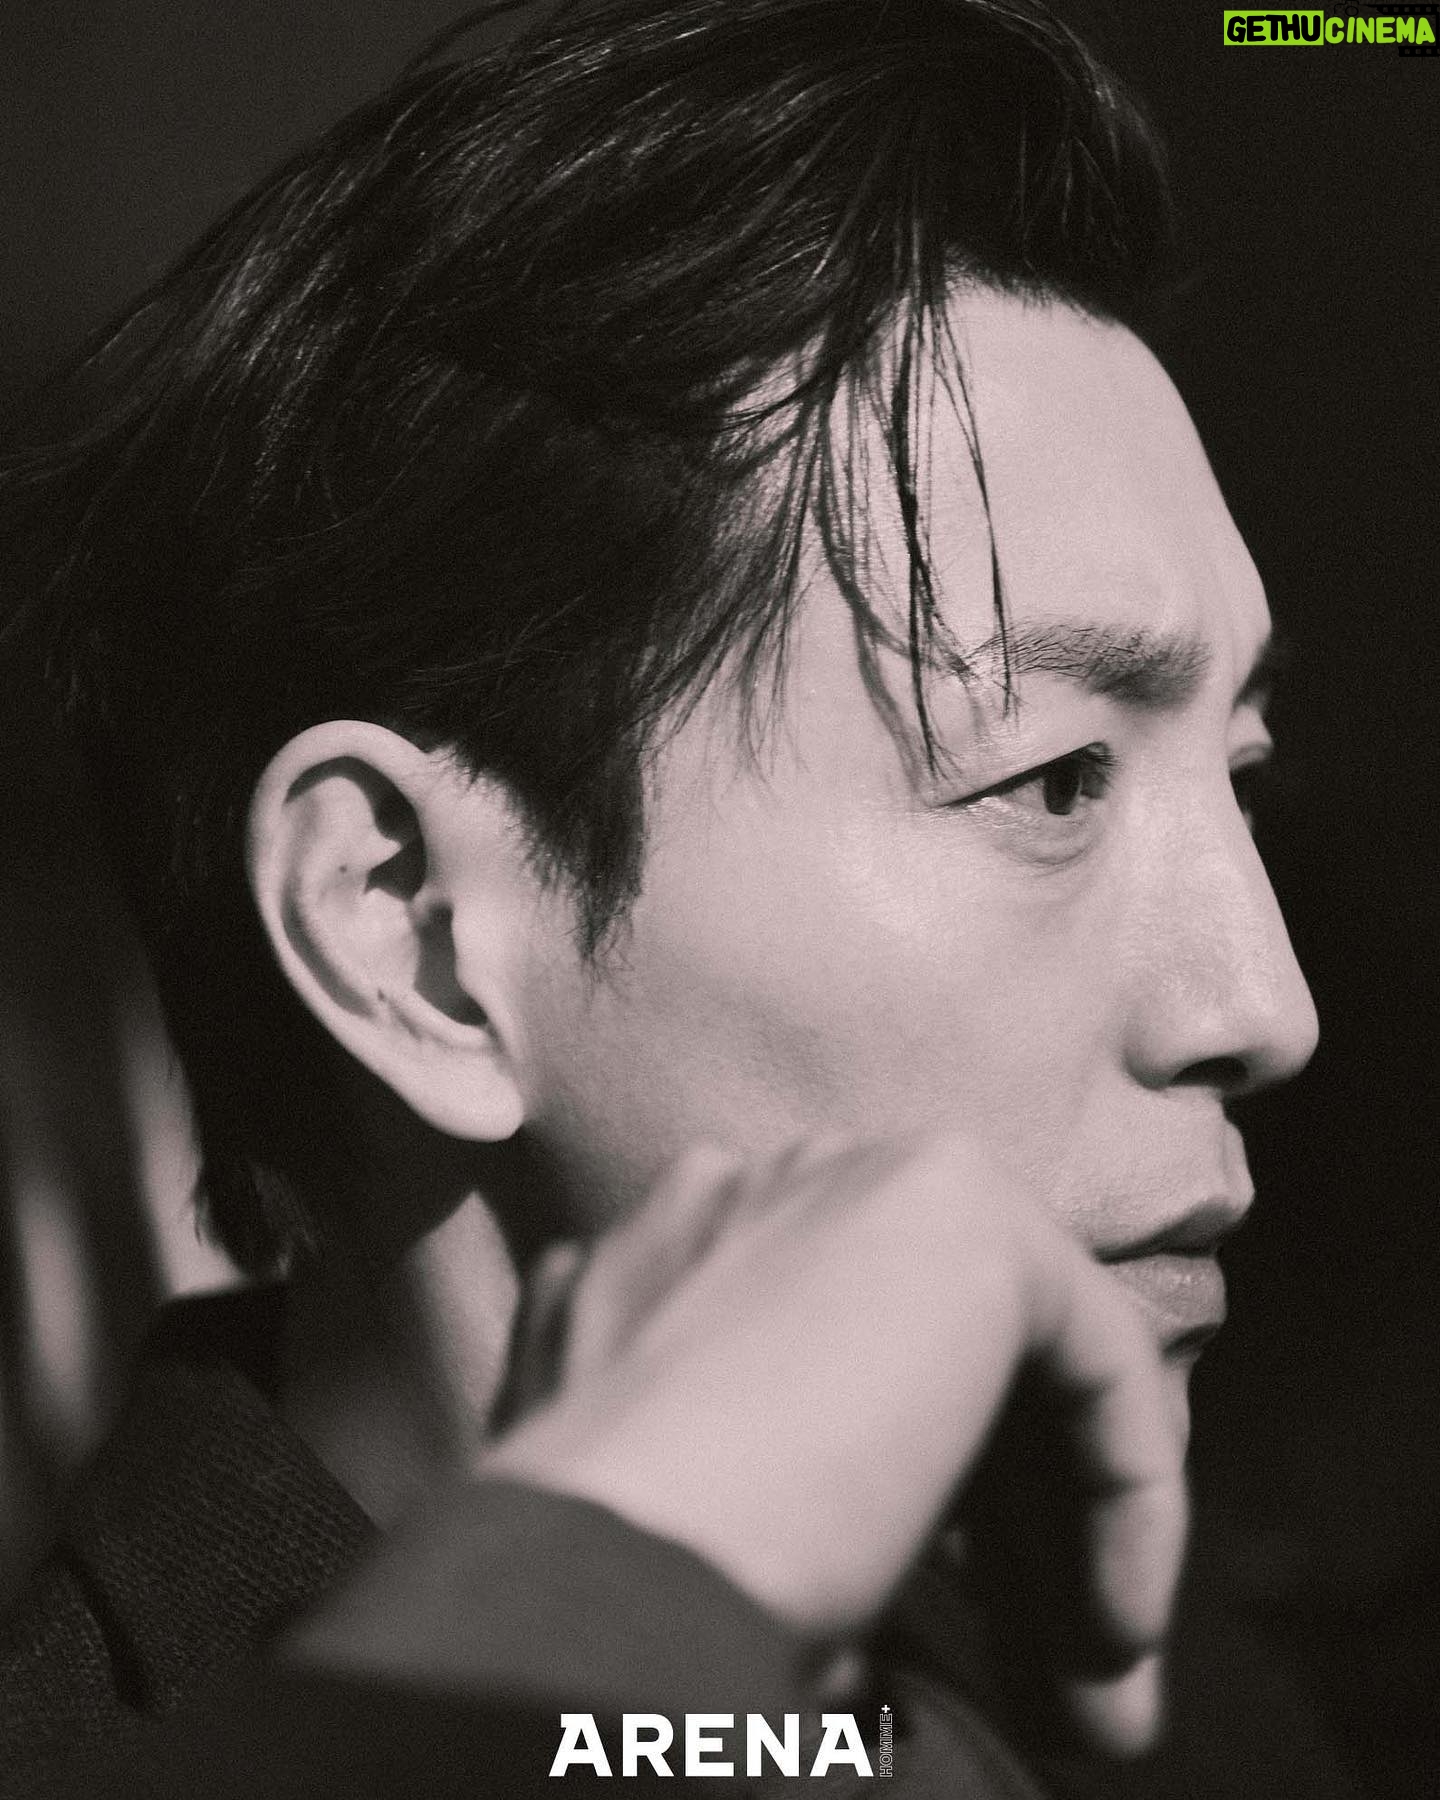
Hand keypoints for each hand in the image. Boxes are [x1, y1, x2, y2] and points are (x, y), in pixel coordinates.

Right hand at [486, 1132, 1186, 1755]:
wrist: (602, 1560)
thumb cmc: (622, 1575)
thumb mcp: (712, 1512)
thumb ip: (785, 1469)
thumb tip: (853, 1536)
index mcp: (703, 1243)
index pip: (878, 1358)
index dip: (956, 1508)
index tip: (993, 1653)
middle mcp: (786, 1184)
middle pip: (966, 1356)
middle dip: (1031, 1527)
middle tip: (1076, 1681)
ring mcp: (862, 1174)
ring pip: (1032, 1355)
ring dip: (1080, 1523)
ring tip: (1106, 1682)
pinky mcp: (955, 1202)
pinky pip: (1095, 1352)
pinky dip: (1129, 1491)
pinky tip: (1117, 1623)